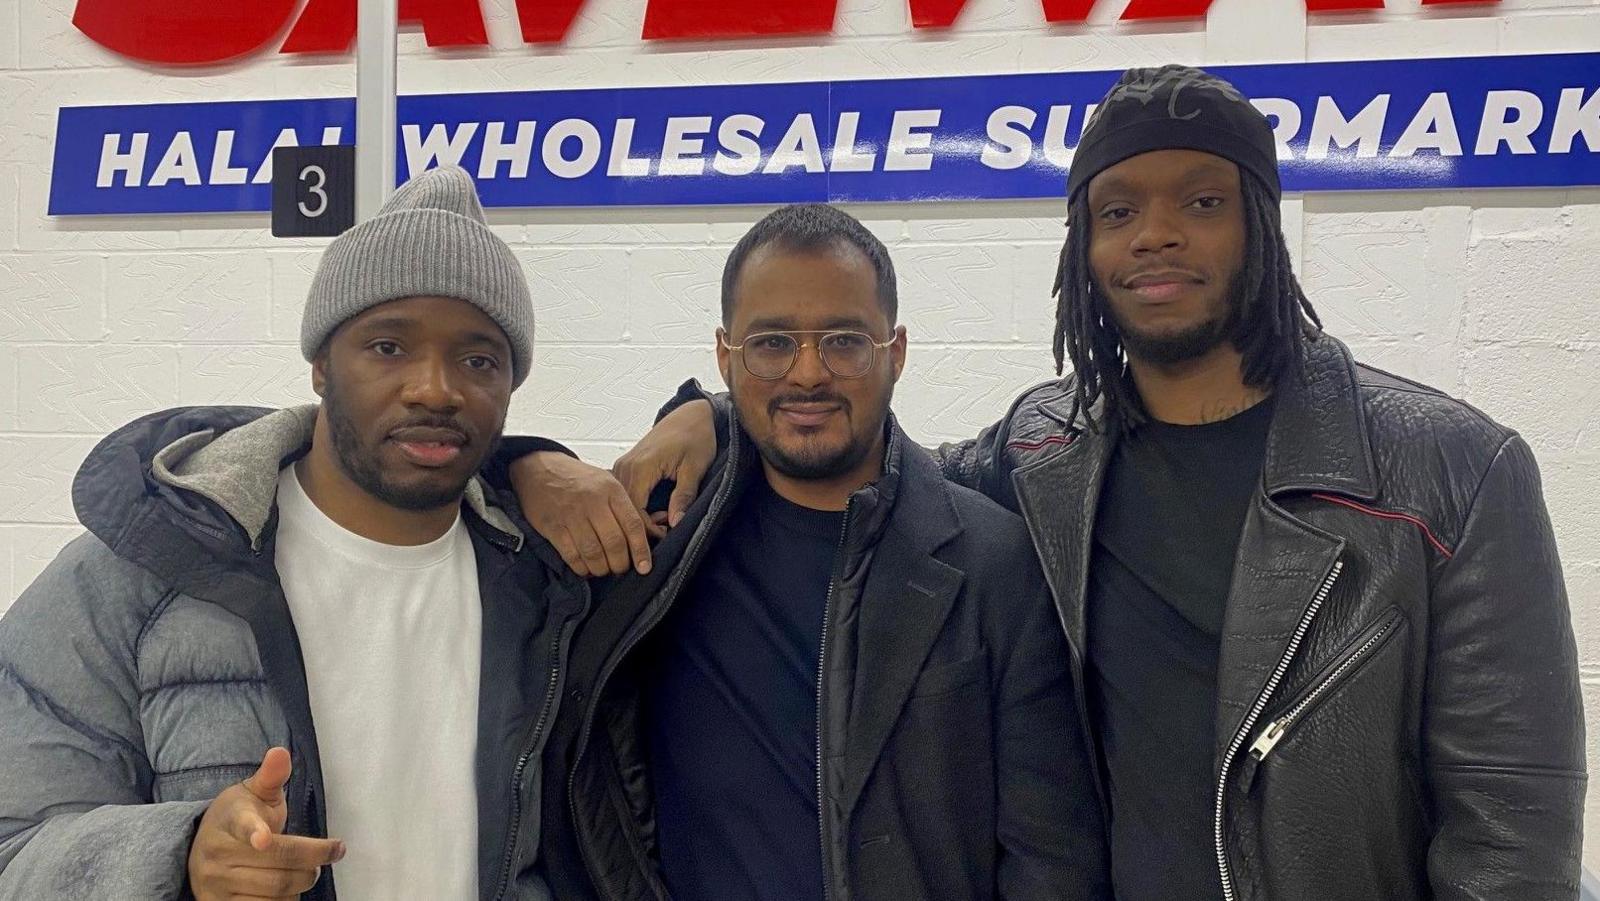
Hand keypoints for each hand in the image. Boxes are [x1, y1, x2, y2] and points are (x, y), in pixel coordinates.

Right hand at [187, 748, 344, 900]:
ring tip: (310, 870)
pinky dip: (286, 900)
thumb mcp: (252, 793)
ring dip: (303, 881)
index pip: (244, 826)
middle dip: (313, 861)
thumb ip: (271, 776)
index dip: (255, 833)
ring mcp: (217, 885)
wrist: (202, 848)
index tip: (263, 839)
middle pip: (279, 864)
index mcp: (231, 820)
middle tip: (330, 853)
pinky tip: (290, 888)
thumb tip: (281, 752)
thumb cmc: (239, 817)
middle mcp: (219, 855)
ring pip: (275, 891)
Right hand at [509, 451, 658, 576]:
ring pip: (594, 553)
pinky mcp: (553, 527)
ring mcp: (572, 515)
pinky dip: (581, 568)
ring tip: (603, 569)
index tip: (644, 567)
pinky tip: (585, 568)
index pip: (633, 525)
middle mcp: (593, 502)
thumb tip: (647, 535)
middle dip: (620, 564)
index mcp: (611, 489)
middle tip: (621, 569)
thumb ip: (624, 506)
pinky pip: (571, 556)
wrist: (538, 468)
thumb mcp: (605, 481)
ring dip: (601, 569)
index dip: (641, 550)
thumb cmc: (576, 478)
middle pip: (614, 543)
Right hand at [612, 399, 715, 528]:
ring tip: (665, 518)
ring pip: (624, 503)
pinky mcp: (627, 466)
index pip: (635, 510)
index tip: (668, 534)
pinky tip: (658, 509)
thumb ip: (683, 496)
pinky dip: (639, 506)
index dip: (650, 529)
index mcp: (641, 466)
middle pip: (625, 509)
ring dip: (641, 516)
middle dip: (646, 525)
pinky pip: (626, 494)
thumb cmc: (696, 436)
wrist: (691, 415)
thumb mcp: (695, 468)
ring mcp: (624, 465)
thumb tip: (675, 523)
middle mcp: (626, 466)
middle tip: (668, 528)